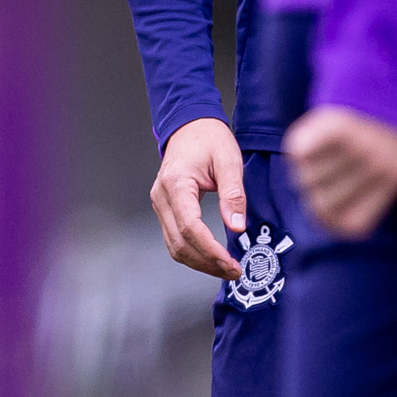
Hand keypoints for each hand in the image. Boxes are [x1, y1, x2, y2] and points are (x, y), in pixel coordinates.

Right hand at [151, 117, 247, 276]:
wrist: (190, 125)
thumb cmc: (209, 138)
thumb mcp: (228, 161)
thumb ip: (233, 194)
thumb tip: (237, 227)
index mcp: (176, 184)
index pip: (189, 227)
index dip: (210, 249)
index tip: (230, 262)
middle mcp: (162, 197)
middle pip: (179, 243)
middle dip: (206, 262)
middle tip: (233, 271)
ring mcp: (160, 204)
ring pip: (174, 246)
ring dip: (199, 262)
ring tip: (225, 268)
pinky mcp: (165, 208)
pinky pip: (174, 238)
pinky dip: (193, 253)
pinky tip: (212, 257)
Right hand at [283, 106, 396, 237]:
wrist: (378, 73)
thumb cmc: (378, 126)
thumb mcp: (389, 163)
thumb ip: (366, 192)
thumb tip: (323, 218)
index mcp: (395, 179)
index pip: (351, 224)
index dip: (329, 220)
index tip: (321, 209)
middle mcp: (379, 165)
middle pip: (322, 203)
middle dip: (313, 191)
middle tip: (318, 171)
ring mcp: (358, 145)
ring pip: (308, 178)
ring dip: (306, 166)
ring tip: (321, 147)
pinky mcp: (335, 125)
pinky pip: (300, 153)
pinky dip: (299, 144)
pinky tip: (311, 135)